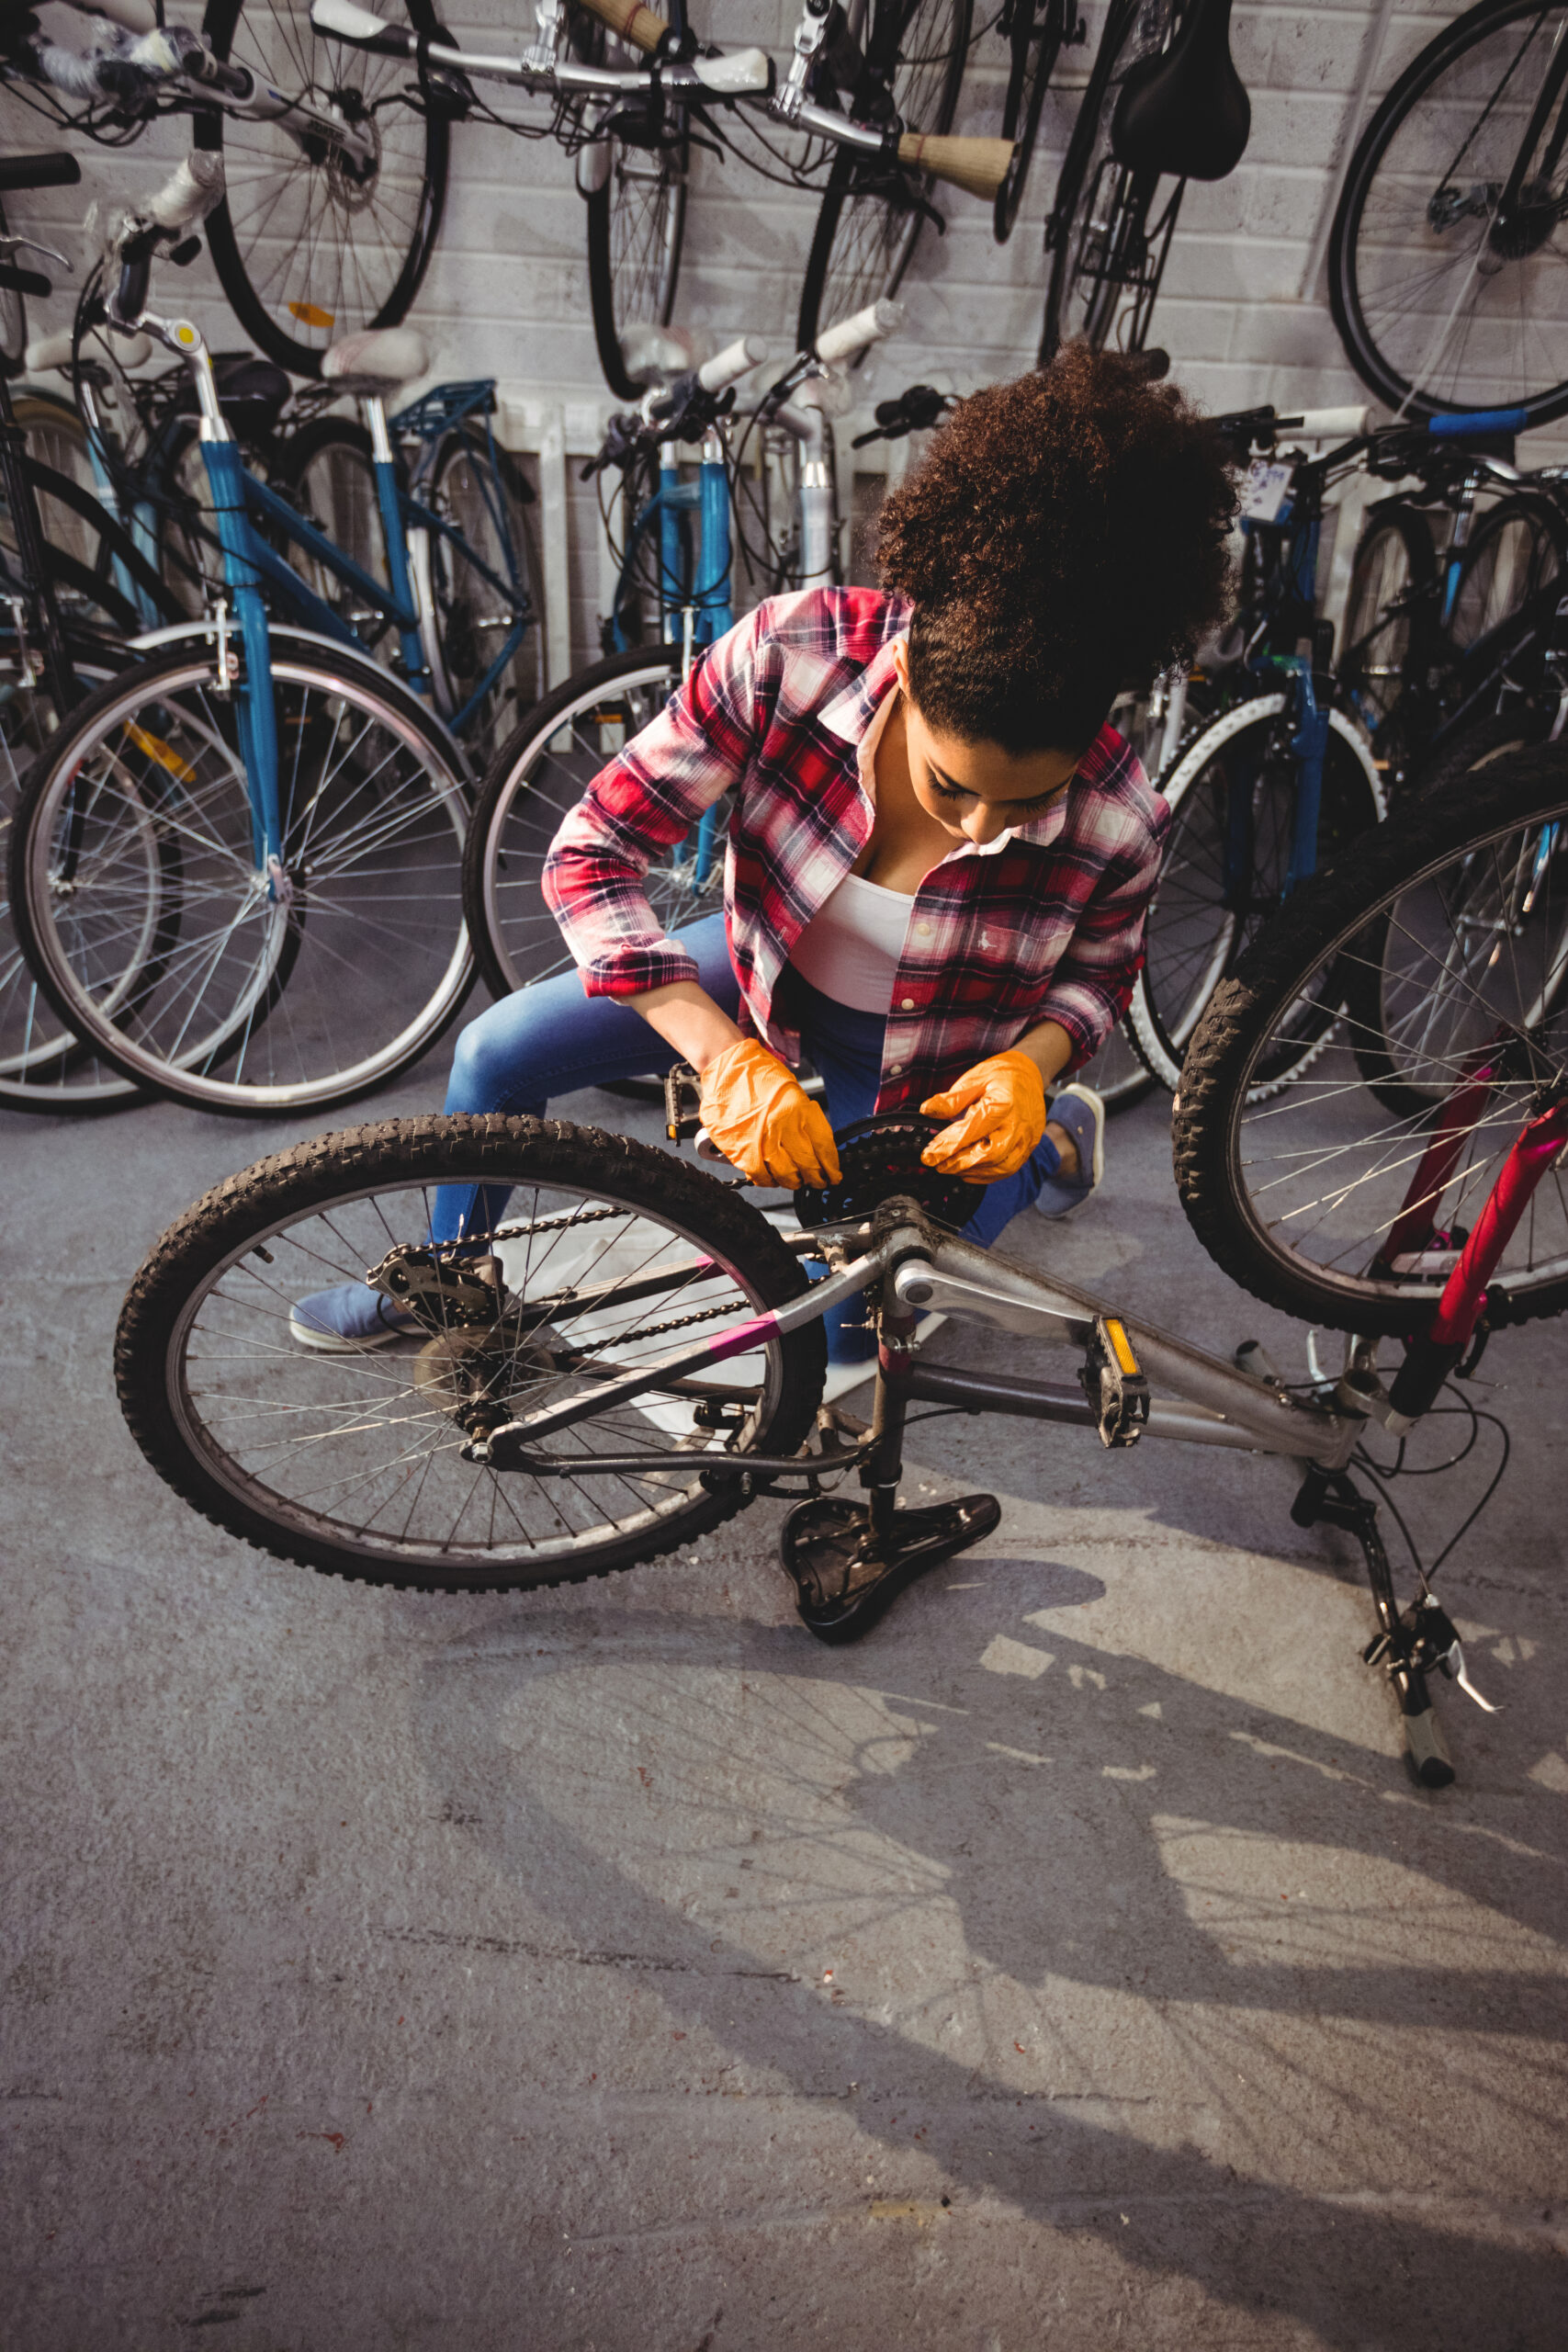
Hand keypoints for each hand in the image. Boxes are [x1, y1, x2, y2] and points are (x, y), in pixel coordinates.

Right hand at [698, 1039, 841, 1189]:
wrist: (728, 1067)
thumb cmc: (760, 1075)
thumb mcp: (793, 1092)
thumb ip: (804, 1119)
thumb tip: (817, 1147)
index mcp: (800, 1110)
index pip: (824, 1147)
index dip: (831, 1166)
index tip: (834, 1174)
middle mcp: (783, 1127)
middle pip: (807, 1164)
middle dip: (816, 1178)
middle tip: (818, 1181)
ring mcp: (761, 1140)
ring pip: (786, 1174)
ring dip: (794, 1181)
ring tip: (797, 1181)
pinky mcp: (741, 1149)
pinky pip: (760, 1175)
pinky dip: (769, 1181)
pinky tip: (773, 1179)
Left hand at [920, 1049, 1046, 1180]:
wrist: (1030, 1075)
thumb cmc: (1002, 1075)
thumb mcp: (974, 1079)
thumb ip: (951, 1099)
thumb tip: (927, 1111)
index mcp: (1003, 1103)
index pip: (973, 1130)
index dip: (948, 1145)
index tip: (929, 1155)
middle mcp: (1018, 1124)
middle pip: (989, 1154)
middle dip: (959, 1164)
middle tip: (937, 1165)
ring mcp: (1026, 1138)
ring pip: (1000, 1166)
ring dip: (972, 1172)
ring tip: (950, 1168)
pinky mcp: (1028, 1147)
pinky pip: (1008, 1169)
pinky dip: (986, 1175)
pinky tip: (969, 1171)